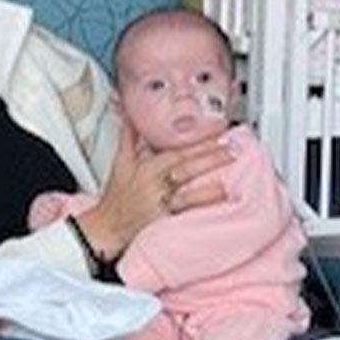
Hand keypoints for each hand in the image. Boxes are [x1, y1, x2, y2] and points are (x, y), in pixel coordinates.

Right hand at [77, 121, 231, 257]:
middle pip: (185, 168)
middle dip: (209, 157)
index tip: (218, 133)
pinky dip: (201, 209)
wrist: (106, 226)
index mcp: (147, 167)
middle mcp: (154, 184)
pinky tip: (217, 204)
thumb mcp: (120, 162)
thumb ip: (128, 136)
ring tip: (230, 179)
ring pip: (187, 193)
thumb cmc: (116, 195)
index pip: (176, 151)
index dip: (198, 142)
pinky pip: (184, 215)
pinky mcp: (163, 222)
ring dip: (209, 186)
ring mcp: (160, 204)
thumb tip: (129, 114)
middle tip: (232, 149)